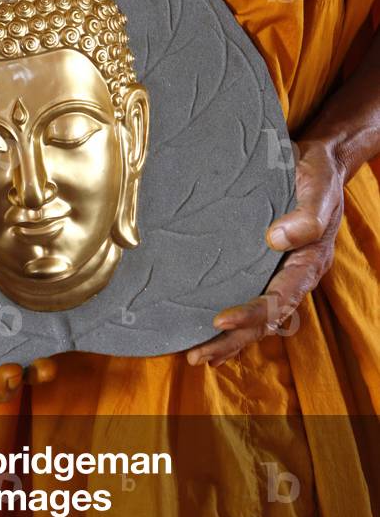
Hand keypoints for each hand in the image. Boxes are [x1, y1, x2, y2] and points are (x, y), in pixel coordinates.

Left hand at [186, 137, 343, 366]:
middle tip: (198, 355)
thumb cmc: (318, 175)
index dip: (251, 314)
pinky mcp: (259, 262)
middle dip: (233, 340)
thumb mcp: (319, 190)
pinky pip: (245, 294)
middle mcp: (292, 274)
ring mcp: (276, 271)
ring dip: (228, 338)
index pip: (279, 299)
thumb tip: (278, 238)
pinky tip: (204, 330)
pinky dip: (229, 318)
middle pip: (264, 319)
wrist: (317, 161)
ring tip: (196, 355)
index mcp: (308, 263)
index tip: (219, 320)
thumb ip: (307, 215)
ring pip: (254, 315)